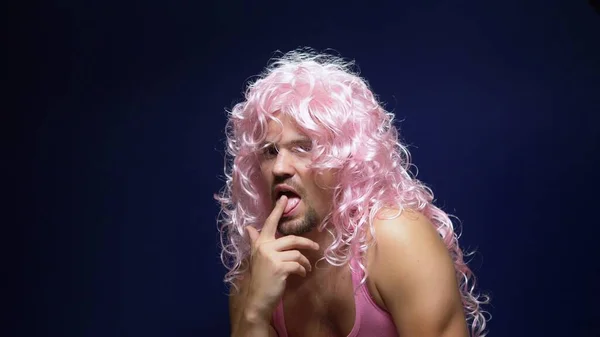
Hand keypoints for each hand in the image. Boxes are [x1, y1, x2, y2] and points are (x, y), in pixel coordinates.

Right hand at [244, 195, 319, 321]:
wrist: (257, 299)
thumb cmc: (259, 278)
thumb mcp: (256, 258)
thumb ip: (255, 241)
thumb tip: (249, 228)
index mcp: (260, 243)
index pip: (270, 223)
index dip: (278, 210)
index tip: (284, 198)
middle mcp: (265, 247)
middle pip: (291, 239)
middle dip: (306, 243)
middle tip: (316, 247)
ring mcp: (272, 257)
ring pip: (297, 253)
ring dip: (305, 261)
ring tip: (306, 268)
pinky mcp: (280, 268)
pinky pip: (298, 264)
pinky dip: (302, 269)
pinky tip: (301, 274)